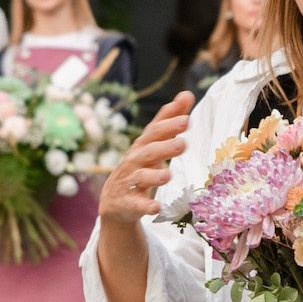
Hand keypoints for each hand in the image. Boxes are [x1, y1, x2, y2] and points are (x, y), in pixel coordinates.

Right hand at [98, 92, 192, 223]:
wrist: (115, 200)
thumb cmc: (140, 165)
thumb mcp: (153, 143)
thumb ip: (170, 119)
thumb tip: (187, 94)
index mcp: (144, 145)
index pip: (156, 132)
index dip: (169, 125)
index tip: (186, 119)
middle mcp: (135, 161)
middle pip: (149, 152)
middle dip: (165, 148)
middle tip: (183, 143)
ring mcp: (130, 182)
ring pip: (141, 177)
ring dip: (154, 176)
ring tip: (167, 176)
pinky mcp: (128, 203)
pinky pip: (136, 205)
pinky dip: (145, 206)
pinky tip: (155, 207)